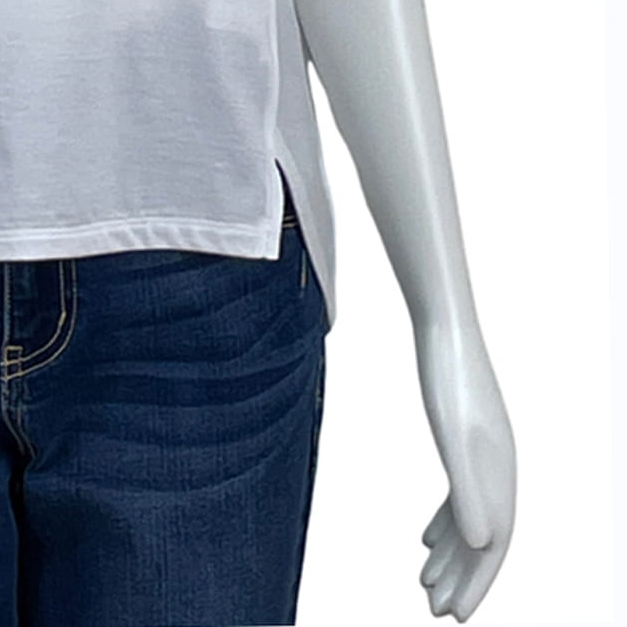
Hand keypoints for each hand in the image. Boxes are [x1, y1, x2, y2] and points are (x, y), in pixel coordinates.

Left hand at [413, 316, 516, 619]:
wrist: (444, 327)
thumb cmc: (448, 377)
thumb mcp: (455, 436)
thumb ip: (470, 490)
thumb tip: (483, 546)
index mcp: (500, 474)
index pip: (493, 546)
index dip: (476, 584)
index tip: (454, 616)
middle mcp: (498, 469)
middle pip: (483, 539)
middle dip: (462, 578)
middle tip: (435, 611)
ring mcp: (482, 455)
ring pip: (470, 520)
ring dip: (450, 555)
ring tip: (426, 585)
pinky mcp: (464, 440)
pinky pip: (460, 495)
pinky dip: (444, 522)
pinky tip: (425, 538)